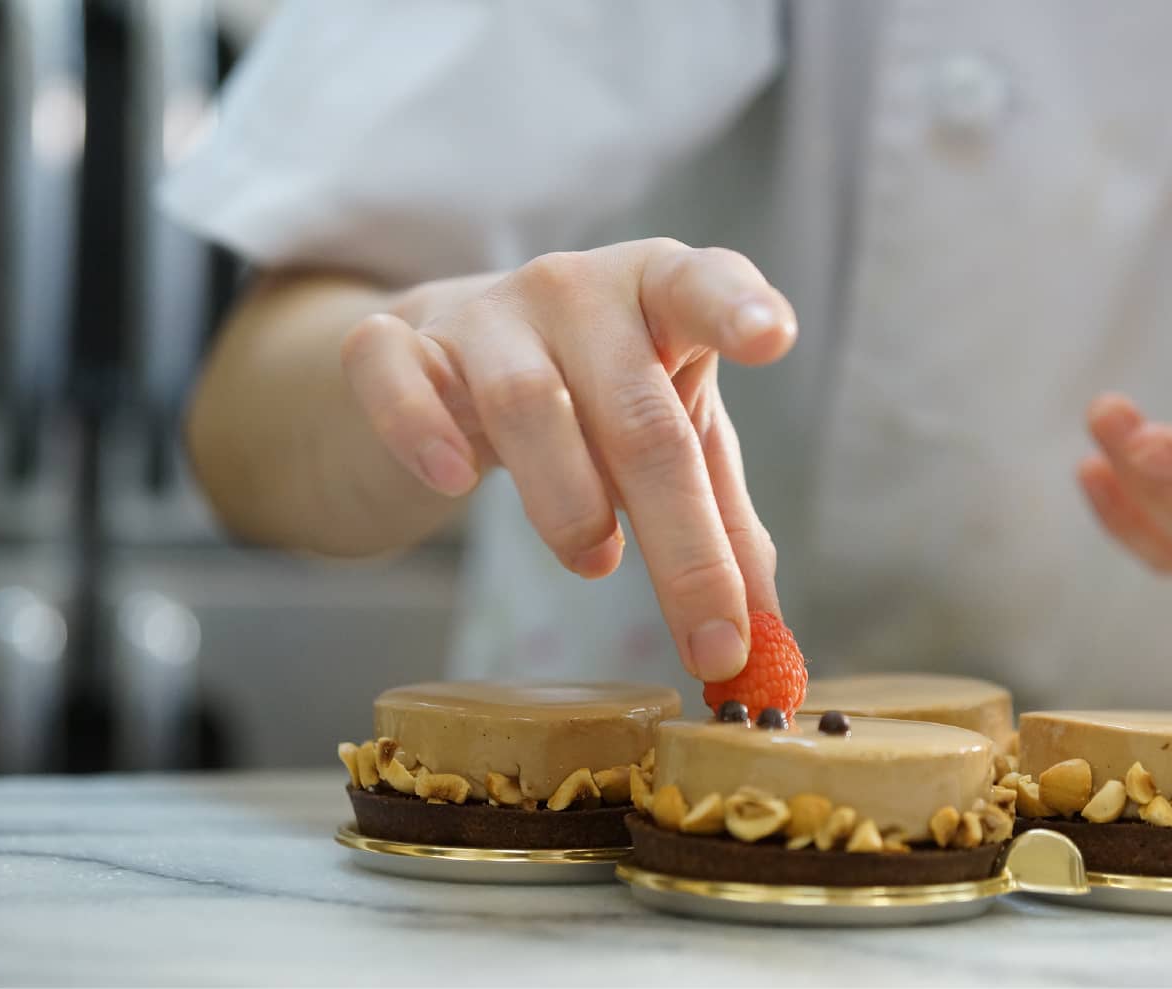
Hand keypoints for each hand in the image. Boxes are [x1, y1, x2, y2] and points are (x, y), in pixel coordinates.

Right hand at [338, 239, 796, 680]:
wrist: (448, 355)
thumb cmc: (595, 396)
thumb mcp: (676, 437)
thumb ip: (725, 523)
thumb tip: (770, 638)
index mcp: (663, 292)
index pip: (704, 285)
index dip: (738, 308)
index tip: (773, 337)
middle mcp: (578, 288)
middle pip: (637, 416)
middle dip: (684, 542)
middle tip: (712, 637)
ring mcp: (486, 312)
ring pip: (528, 403)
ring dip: (570, 503)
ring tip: (596, 563)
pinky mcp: (400, 343)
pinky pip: (397, 375)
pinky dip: (420, 429)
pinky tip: (454, 480)